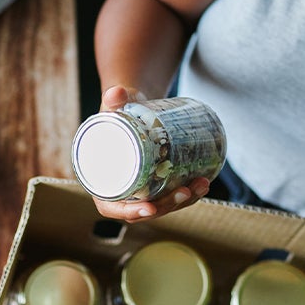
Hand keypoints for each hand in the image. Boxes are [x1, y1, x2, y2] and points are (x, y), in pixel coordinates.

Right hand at [91, 85, 210, 221]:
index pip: (111, 206)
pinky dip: (187, 194)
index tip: (150, 208)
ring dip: (184, 201)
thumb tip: (116, 93)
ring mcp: (141, 186)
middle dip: (168, 205)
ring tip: (201, 184)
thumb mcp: (116, 103)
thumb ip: (114, 98)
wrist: (134, 104)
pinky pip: (170, 194)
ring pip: (162, 204)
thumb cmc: (119, 107)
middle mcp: (121, 187)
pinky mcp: (156, 181)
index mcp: (101, 177)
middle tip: (185, 190)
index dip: (129, 212)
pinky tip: (203, 185)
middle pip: (143, 208)